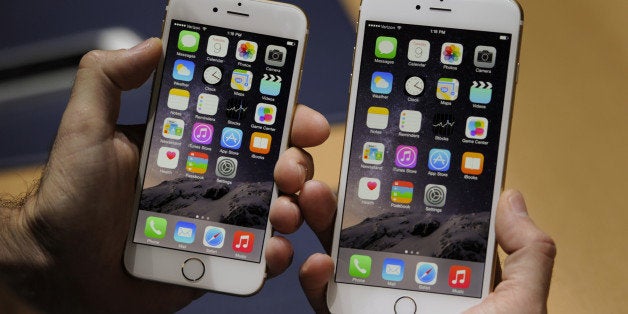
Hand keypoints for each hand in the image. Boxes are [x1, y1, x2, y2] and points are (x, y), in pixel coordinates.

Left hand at [0, 38, 331, 312]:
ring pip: (274, 206)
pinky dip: (276, 252)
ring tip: (285, 209)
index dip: (281, 117)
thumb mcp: (85, 129)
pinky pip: (257, 254)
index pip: (245, 124)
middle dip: (295, 161)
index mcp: (188, 145)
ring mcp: (217, 219)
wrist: (61, 271)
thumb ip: (107, 79)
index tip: (304, 119)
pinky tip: (274, 248)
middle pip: (271, 164)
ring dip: (294, 204)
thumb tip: (152, 44)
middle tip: (290, 168)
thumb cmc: (69, 200)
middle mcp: (209, 179)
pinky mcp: (216, 256)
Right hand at [298, 189, 555, 313]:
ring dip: (324, 226)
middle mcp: (409, 286)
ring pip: (343, 259)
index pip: (422, 221)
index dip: (400, 190)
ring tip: (316, 198)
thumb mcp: (521, 304)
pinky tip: (319, 262)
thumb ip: (526, 253)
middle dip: (351, 200)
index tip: (382, 162)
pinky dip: (316, 281)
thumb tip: (511, 197)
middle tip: (338, 173)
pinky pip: (328, 300)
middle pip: (374, 233)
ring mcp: (378, 307)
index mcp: (449, 273)